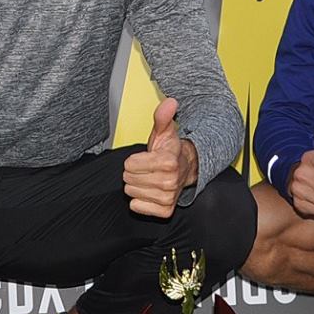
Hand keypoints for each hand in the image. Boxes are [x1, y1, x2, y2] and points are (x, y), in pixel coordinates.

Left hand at [122, 97, 197, 218]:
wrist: (185, 170)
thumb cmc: (170, 151)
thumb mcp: (164, 132)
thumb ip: (162, 116)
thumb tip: (170, 102)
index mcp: (168, 162)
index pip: (129, 164)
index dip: (134, 159)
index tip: (146, 157)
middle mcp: (169, 182)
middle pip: (128, 179)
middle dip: (134, 172)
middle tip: (146, 168)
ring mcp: (168, 198)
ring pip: (131, 192)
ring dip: (137, 185)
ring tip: (149, 178)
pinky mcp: (165, 211)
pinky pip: (137, 206)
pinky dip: (139, 200)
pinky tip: (149, 192)